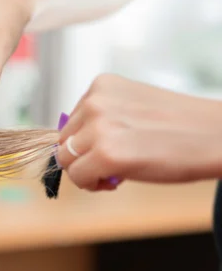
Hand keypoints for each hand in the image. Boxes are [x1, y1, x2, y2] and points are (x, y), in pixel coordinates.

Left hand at [56, 74, 221, 190]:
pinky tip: (114, 181)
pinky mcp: (106, 153)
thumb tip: (71, 144)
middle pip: (64, 140)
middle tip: (111, 166)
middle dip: (82, 157)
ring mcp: (99, 126)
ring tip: (114, 174)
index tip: (107, 149)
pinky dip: (91, 185)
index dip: (85, 142)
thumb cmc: (180, 126)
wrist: (218, 136)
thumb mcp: (133, 107)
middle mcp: (95, 101)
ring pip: (65, 159)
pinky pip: (78, 177)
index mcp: (101, 85)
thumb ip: (102, 118)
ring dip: (86, 172)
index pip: (71, 121)